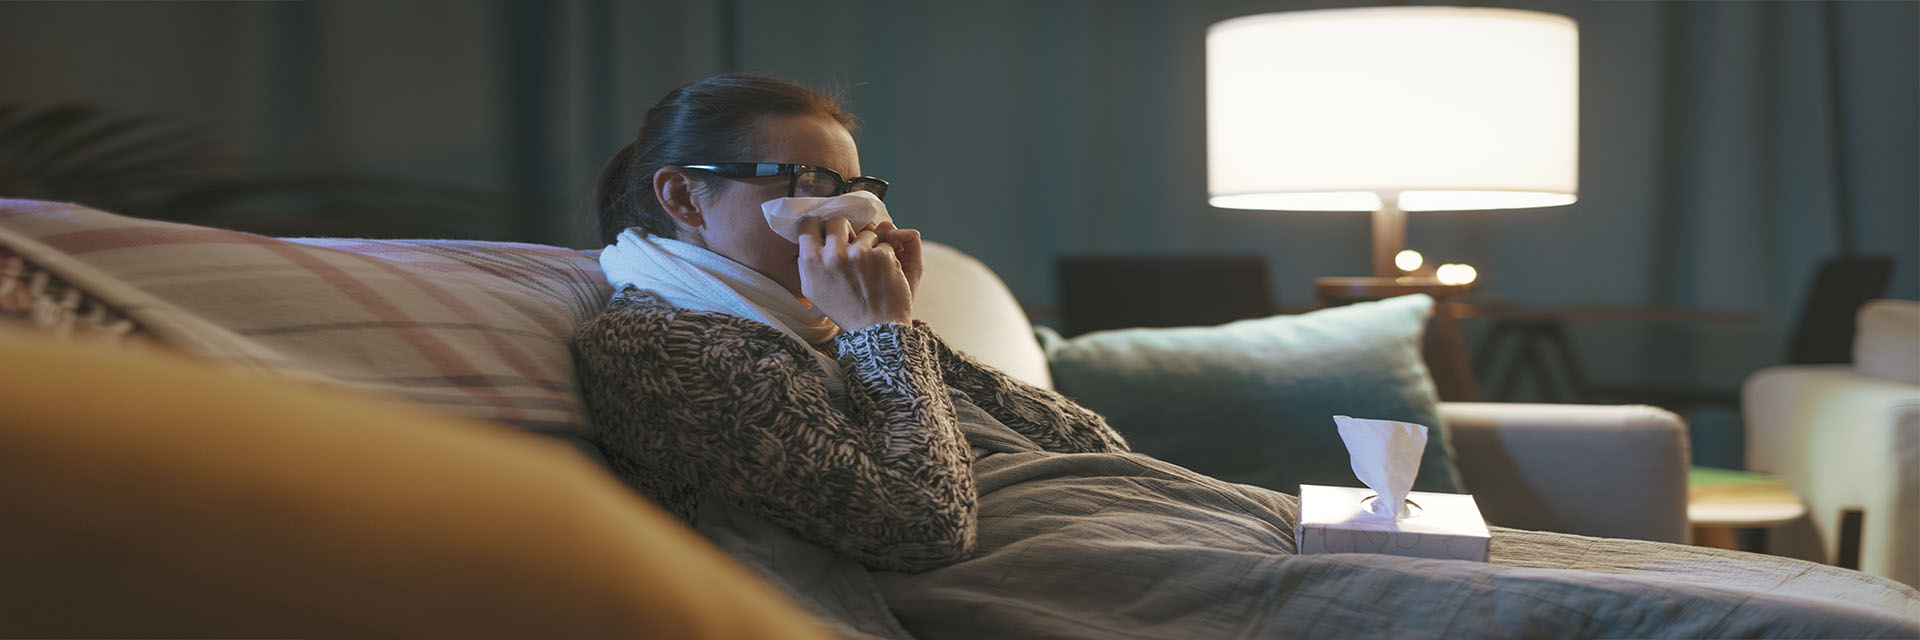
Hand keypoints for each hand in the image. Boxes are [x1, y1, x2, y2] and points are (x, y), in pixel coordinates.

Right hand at [796, 216, 912, 330]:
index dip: (819, 226)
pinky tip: (883, 275)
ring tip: (869, 269)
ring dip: (870, 245)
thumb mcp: (813, 289)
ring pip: (866, 232)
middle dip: (846, 230)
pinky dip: (886, 256)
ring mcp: (858, 254)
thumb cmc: (843, 309)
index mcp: (810, 262)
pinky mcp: (881, 256)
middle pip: (838, 221)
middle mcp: (831, 256)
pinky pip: (885, 244)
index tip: (826, 232)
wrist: (873, 329)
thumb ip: (808, 261)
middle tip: (851, 246)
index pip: (808, 224)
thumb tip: (807, 235)